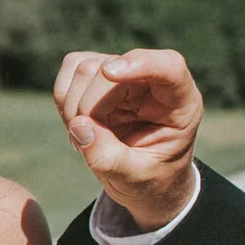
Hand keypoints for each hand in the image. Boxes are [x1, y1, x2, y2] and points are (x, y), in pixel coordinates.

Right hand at [54, 48, 203, 229]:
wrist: (145, 181)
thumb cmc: (150, 178)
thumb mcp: (136, 179)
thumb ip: (109, 158)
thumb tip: (79, 124)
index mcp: (180, 103)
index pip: (169, 66)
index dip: (140, 63)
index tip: (109, 73)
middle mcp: (153, 80)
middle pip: (110, 67)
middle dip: (88, 106)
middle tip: (84, 145)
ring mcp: (125, 72)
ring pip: (85, 67)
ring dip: (74, 107)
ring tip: (86, 140)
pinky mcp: (100, 72)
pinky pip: (71, 68)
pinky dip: (65, 99)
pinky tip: (80, 125)